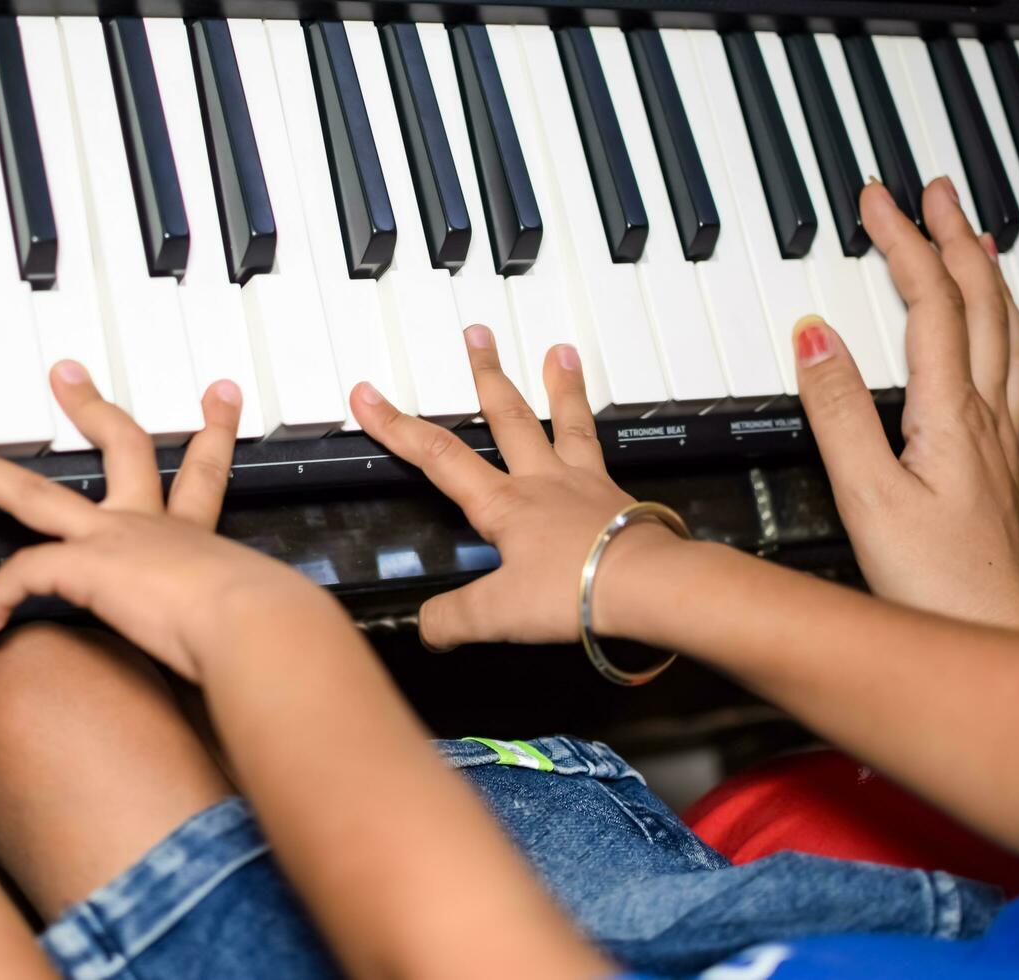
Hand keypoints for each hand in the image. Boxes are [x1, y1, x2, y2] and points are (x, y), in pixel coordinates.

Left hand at [0, 364, 328, 681]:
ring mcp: (113, 538)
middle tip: (67, 375)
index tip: (218, 396)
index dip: (212, 434)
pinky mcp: (85, 565)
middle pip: (118, 448)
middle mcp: (151, 525)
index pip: (200, 475)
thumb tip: (281, 632)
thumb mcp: (259, 606)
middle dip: (91, 406)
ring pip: (33, 493)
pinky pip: (24, 573)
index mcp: (193, 535)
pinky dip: (1, 597)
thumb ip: (250, 609)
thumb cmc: (263, 625)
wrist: (254, 625)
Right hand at [350, 330, 680, 649]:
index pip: (438, 455)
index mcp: (503, 504)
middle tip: (477, 336)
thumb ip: (454, 619)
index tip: (371, 396)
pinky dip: (597, 435)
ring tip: (559, 353)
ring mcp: (584, 484)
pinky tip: (599, 431)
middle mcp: (542, 482)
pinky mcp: (618, 498)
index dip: (397, 425)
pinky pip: (603, 454)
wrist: (648, 585)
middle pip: (508, 416)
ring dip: (560, 386)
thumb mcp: (498, 615)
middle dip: (485, 374)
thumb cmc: (577, 590)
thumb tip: (427, 628)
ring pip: (566, 423)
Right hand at [794, 177, 1018, 627]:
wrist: (993, 639)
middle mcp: (992, 419)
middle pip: (982, 305)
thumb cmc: (938, 586)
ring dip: (988, 278)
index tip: (878, 201)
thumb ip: (838, 413)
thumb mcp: (868, 497)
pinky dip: (1012, 339)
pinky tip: (1011, 346)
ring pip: (1012, 336)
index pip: (931, 306)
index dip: (904, 244)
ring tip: (976, 240)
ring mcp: (1010, 444)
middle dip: (955, 239)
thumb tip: (814, 337)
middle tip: (932, 193)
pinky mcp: (1011, 474)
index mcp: (953, 416)